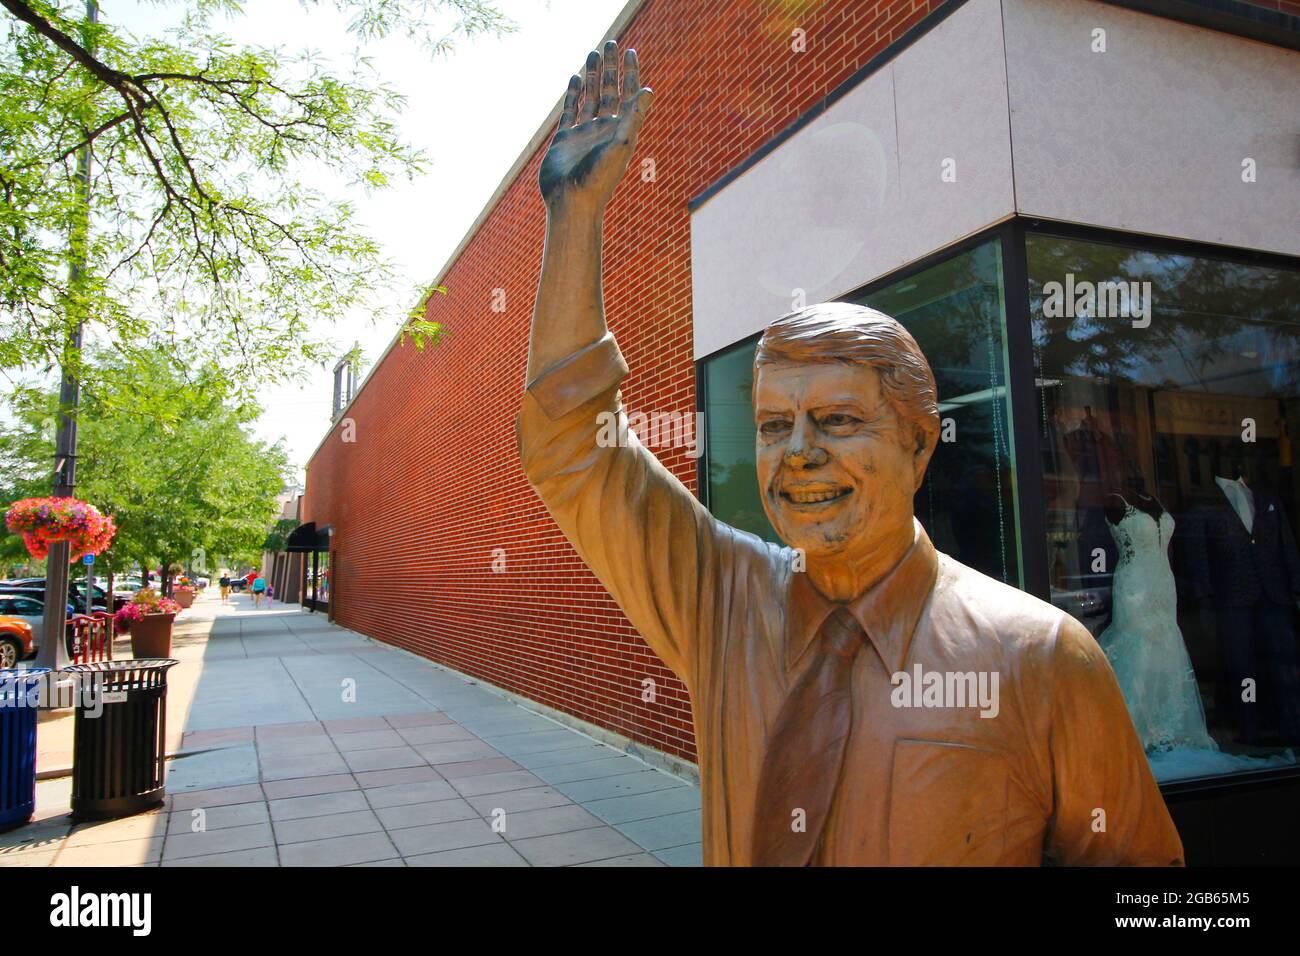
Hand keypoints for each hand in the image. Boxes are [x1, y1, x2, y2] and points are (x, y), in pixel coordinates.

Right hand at [538, 41, 652, 213]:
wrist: (572, 202)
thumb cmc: (599, 179)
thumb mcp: (620, 145)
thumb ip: (633, 118)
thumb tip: (648, 91)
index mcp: (621, 130)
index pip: (628, 94)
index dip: (630, 72)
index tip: (629, 51)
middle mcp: (605, 129)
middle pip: (610, 90)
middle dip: (610, 67)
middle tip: (610, 42)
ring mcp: (585, 132)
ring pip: (591, 96)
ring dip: (592, 75)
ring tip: (592, 52)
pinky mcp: (566, 139)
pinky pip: (571, 110)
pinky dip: (573, 94)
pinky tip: (575, 78)